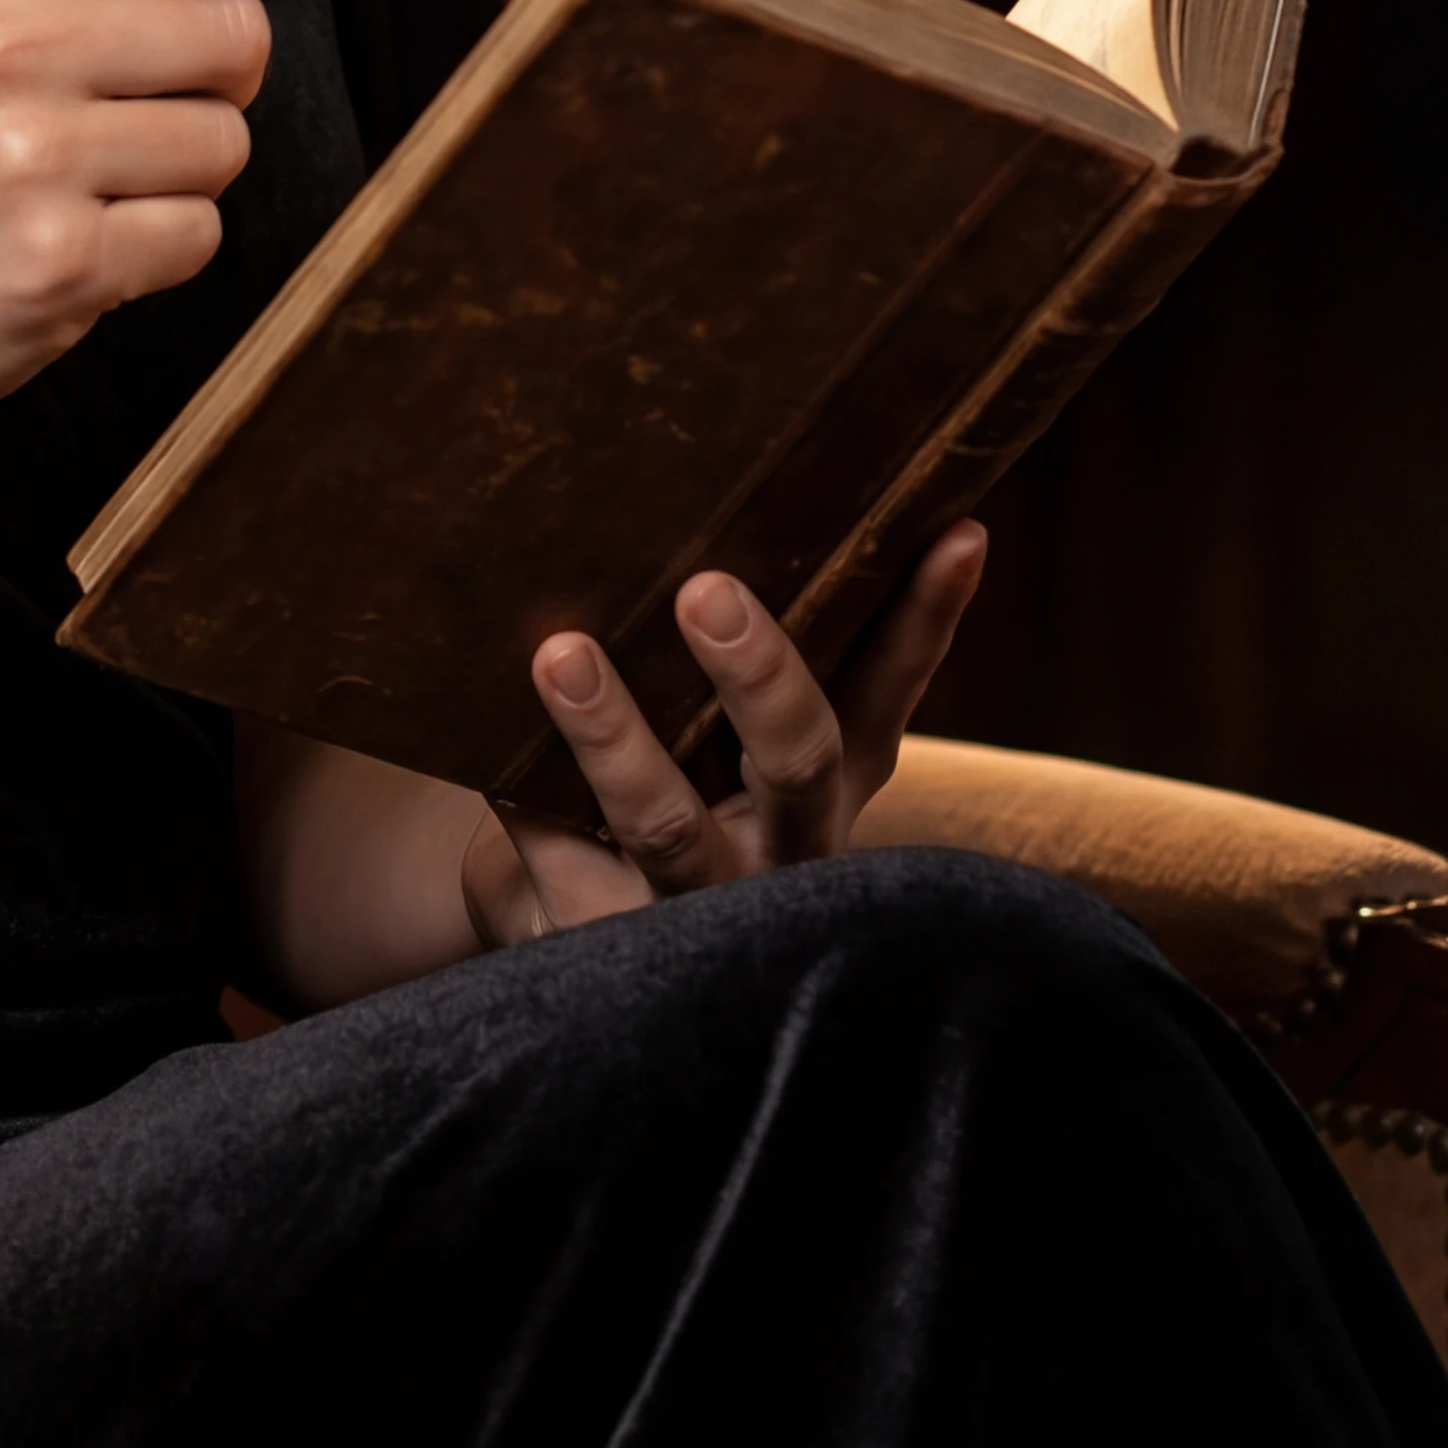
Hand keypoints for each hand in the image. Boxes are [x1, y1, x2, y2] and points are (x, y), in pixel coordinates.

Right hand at [0, 0, 380, 474]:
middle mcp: (9, 49)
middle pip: (234, 32)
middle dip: (221, 82)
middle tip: (139, 119)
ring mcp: (33, 158)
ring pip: (227, 142)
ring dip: (180, 179)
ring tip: (79, 197)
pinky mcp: (60, 262)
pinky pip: (197, 236)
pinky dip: (156, 255)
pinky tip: (73, 255)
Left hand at [459, 526, 989, 947]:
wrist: (566, 946)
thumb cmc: (660, 803)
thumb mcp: (715, 742)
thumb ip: (733, 659)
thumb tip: (702, 501)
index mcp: (823, 786)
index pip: (887, 693)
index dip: (926, 620)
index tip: (957, 530)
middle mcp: (782, 851)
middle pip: (799, 763)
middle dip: (761, 677)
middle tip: (707, 590)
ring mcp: (696, 906)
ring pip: (666, 824)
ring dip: (615, 737)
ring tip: (562, 654)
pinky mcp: (601, 939)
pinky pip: (555, 858)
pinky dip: (523, 799)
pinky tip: (490, 751)